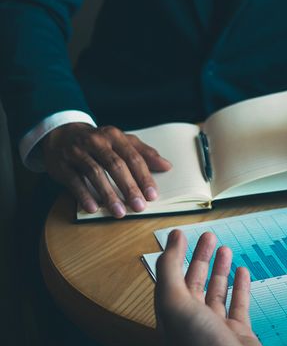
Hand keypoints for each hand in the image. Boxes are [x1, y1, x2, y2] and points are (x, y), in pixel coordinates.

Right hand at [42, 123, 170, 216]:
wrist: (61, 134)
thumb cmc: (99, 141)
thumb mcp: (121, 141)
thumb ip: (144, 153)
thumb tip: (167, 166)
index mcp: (114, 136)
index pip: (133, 157)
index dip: (144, 177)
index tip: (152, 195)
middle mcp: (96, 142)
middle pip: (116, 166)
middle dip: (129, 188)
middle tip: (139, 206)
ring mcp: (77, 152)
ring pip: (95, 174)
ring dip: (109, 195)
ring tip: (120, 212)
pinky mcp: (62, 164)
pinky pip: (74, 181)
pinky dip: (84, 195)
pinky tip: (93, 208)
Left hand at [155, 231, 270, 345]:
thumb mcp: (174, 301)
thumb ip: (169, 269)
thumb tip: (171, 240)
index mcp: (172, 314)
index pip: (171, 278)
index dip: (175, 255)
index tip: (181, 234)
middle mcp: (192, 320)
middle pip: (195, 282)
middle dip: (200, 257)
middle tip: (208, 237)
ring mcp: (216, 327)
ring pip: (217, 292)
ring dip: (220, 269)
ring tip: (224, 249)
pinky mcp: (239, 333)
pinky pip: (239, 304)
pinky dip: (240, 287)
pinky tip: (242, 272)